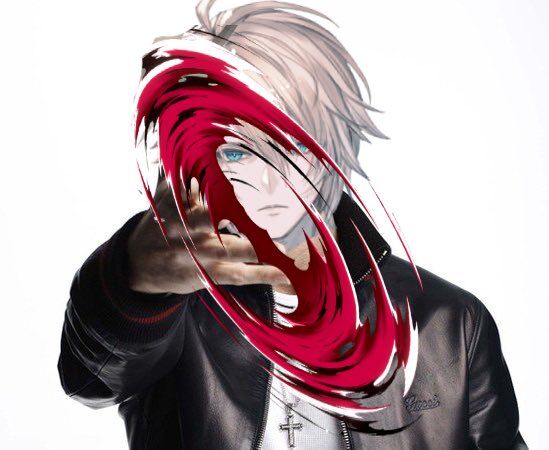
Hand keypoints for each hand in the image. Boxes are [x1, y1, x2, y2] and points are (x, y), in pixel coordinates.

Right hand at [127, 177, 290, 294]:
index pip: (192, 193)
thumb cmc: (157, 226)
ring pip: (227, 252)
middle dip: (232, 215)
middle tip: (261, 206)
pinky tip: (283, 274)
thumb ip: (177, 175)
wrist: (138, 267)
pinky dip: (261, 275)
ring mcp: (197, 256)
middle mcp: (186, 232)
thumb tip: (185, 143)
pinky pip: (237, 276)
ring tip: (280, 246)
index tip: (224, 175)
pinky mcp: (208, 275)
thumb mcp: (161, 199)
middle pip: (209, 222)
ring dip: (254, 248)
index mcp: (175, 209)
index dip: (207, 185)